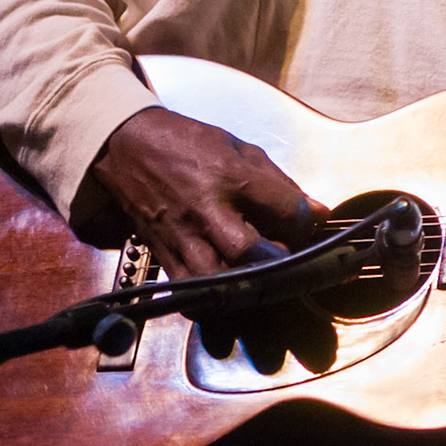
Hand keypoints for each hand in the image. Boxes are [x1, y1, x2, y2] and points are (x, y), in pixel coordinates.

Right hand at [85, 107, 327, 278]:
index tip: (312, 225)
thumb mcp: (240, 149)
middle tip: (294, 261)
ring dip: (247, 287)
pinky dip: (214, 301)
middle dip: (281, 262)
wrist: (127, 146)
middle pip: (249, 250)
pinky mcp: (163, 254)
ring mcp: (183, 236)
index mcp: (230, 177)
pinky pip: (189, 291)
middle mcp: (206, 210)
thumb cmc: (188, 144)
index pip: (285, 209)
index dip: (308, 222)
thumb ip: (281, 184)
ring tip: (265, 283)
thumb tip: (318, 213)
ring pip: (217, 279)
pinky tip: (231, 294)